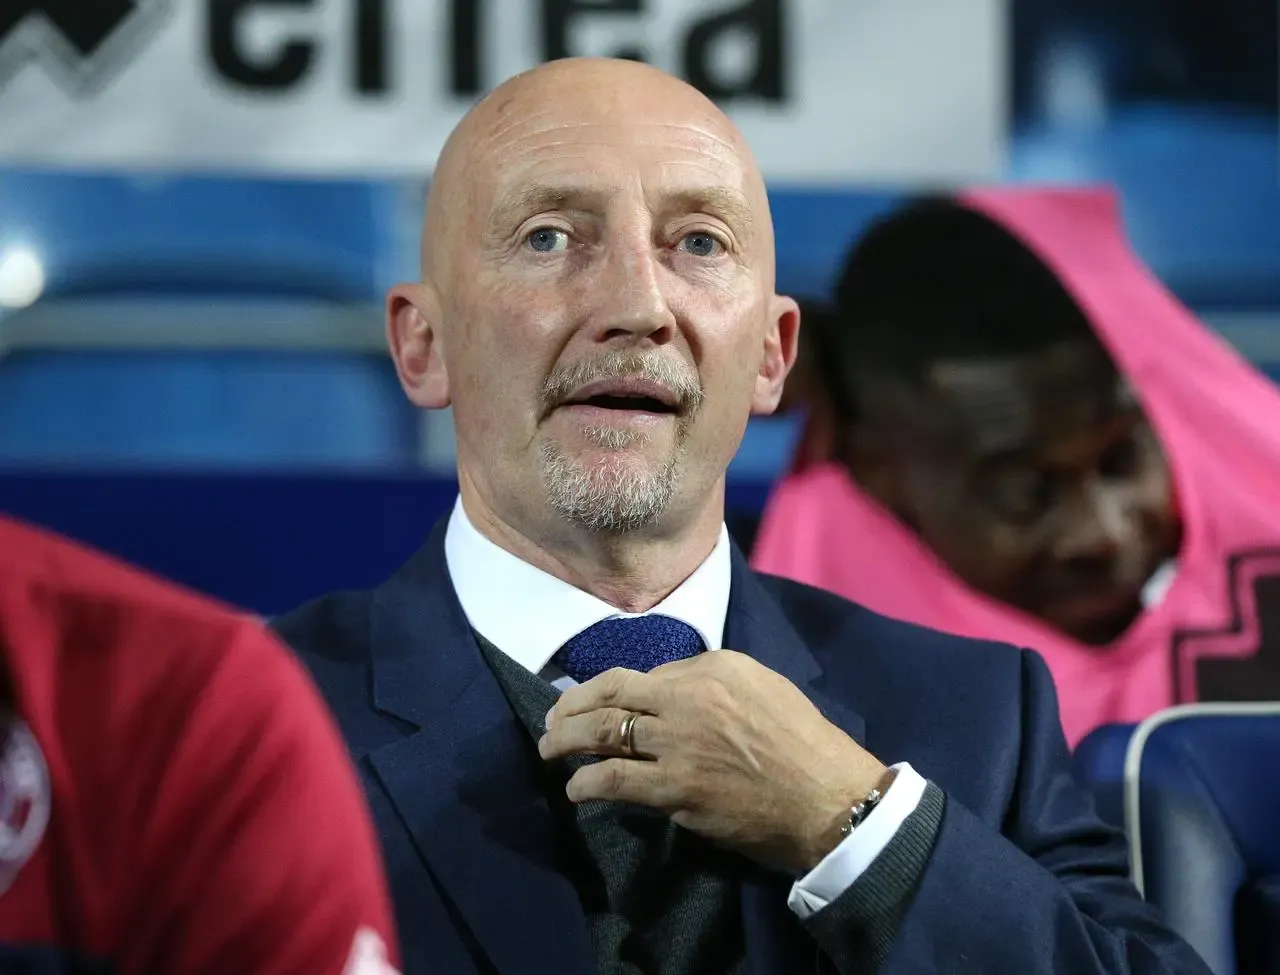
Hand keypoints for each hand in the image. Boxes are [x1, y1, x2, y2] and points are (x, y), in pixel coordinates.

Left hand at [539, 650, 889, 874]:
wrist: (829, 798)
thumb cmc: (805, 745)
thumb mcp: (765, 688)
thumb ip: (716, 684)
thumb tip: (670, 694)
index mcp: (715, 667)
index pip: (645, 673)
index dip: (611, 690)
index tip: (595, 701)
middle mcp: (690, 696)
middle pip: (612, 692)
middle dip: (572, 704)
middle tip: (553, 718)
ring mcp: (679, 742)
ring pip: (604, 731)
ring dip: (566, 739)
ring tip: (549, 749)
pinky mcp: (675, 787)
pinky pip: (615, 779)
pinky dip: (586, 782)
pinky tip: (575, 789)